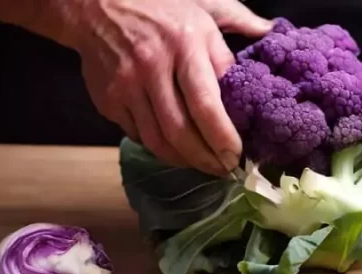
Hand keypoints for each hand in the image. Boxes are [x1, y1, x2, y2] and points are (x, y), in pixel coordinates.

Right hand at [55, 0, 271, 173]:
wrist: (93, 2)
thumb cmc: (158, 6)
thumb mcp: (201, 6)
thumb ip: (237, 19)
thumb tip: (269, 33)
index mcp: (184, 45)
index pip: (207, 106)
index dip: (224, 139)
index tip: (238, 155)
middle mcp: (152, 67)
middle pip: (182, 132)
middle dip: (207, 160)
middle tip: (225, 169)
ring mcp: (126, 86)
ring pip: (159, 141)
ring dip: (185, 161)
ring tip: (204, 165)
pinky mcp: (108, 100)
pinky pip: (138, 136)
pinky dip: (160, 147)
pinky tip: (175, 148)